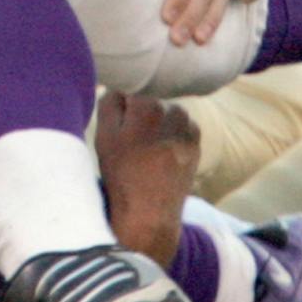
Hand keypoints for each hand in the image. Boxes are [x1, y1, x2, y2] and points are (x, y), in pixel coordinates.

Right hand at [95, 92, 200, 266]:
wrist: (148, 214)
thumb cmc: (121, 176)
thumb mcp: (104, 139)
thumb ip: (109, 105)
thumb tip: (118, 88)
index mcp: (145, 108)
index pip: (134, 88)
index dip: (125, 103)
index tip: (120, 119)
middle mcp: (170, 114)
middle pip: (154, 99)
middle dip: (143, 111)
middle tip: (132, 135)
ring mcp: (186, 130)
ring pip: (172, 110)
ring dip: (162, 120)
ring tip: (149, 142)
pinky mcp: (196, 145)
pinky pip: (186, 125)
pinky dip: (177, 132)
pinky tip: (164, 149)